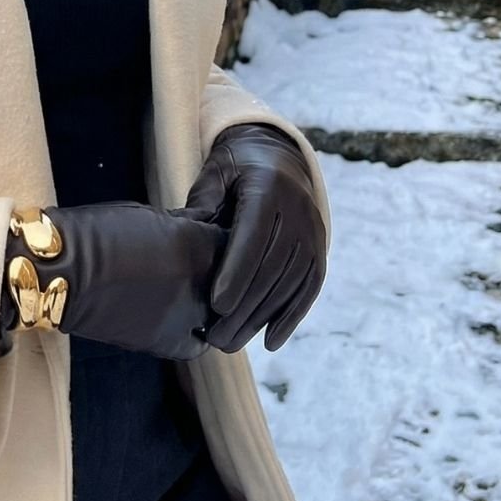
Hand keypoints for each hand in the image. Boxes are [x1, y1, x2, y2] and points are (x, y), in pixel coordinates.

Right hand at [0, 199, 228, 361]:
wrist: (60, 272)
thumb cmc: (99, 231)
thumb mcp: (152, 215)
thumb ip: (189, 225)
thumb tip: (208, 228)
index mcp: (199, 245)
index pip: (240, 243)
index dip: (232, 238)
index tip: (224, 235)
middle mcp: (202, 283)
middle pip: (238, 281)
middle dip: (231, 271)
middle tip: (213, 263)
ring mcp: (187, 316)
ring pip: (222, 314)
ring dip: (219, 304)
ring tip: (203, 292)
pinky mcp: (167, 343)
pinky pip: (196, 341)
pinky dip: (198, 331)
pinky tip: (189, 319)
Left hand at [184, 123, 326, 353]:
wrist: (278, 157)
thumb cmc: (235, 168)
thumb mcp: (214, 172)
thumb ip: (202, 202)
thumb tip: (181, 236)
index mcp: (268, 187)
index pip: (253, 236)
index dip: (236, 272)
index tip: (217, 305)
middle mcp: (297, 210)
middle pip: (271, 266)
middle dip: (244, 306)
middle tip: (215, 337)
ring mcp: (313, 230)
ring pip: (290, 282)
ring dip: (262, 318)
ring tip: (231, 343)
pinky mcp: (319, 248)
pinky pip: (309, 287)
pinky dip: (292, 316)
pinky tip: (270, 341)